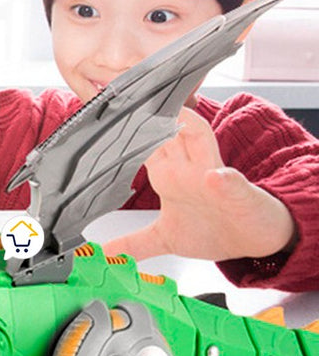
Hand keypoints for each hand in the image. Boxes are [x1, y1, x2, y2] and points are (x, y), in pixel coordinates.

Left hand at [103, 109, 296, 261]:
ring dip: (186, 129)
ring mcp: (213, 176)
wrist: (254, 238)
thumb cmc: (214, 229)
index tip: (100, 121)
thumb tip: (103, 253)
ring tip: (169, 121)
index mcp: (168, 175)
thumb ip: (134, 244)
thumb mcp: (165, 239)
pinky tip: (213, 179)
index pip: (142, 143)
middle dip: (150, 115)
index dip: (125, 130)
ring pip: (200, 139)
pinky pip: (232, 181)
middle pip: (167, 129)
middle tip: (127, 103)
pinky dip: (223, 180)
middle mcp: (188, 168)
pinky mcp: (239, 193)